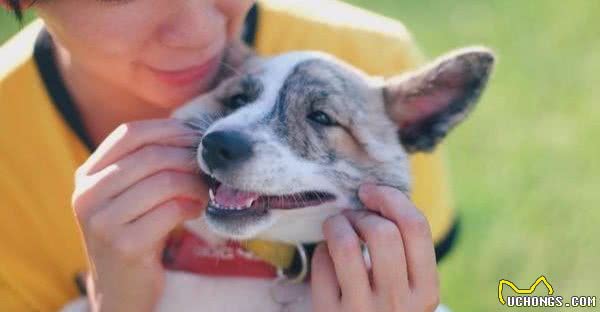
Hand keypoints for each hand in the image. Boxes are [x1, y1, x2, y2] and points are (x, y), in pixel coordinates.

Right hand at [71, 119, 206, 311]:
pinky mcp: (124, 246)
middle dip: (188, 157)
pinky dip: (191, 206)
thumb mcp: (129, 194)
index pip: (129, 134)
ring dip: (194, 183)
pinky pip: (171, 211)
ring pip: (164, 182)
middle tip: (208, 167)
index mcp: (86, 175)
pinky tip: (196, 210)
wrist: (120, 288)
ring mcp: (102, 222)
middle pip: (150, 156)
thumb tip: (193, 132)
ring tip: (205, 190)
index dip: (168, 130)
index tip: (196, 137)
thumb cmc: (133, 232)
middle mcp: (86, 195)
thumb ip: (146, 165)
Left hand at [311, 184, 439, 311]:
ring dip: (337, 224)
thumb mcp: (410, 287)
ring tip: (336, 227)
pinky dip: (320, 251)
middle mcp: (398, 303)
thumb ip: (405, 250)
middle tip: (353, 217)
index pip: (415, 226)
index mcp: (425, 290)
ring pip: (346, 244)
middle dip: (361, 213)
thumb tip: (378, 195)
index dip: (390, 197)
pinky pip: (321, 264)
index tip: (371, 192)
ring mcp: (362, 311)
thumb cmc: (388, 307)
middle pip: (382, 231)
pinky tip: (326, 258)